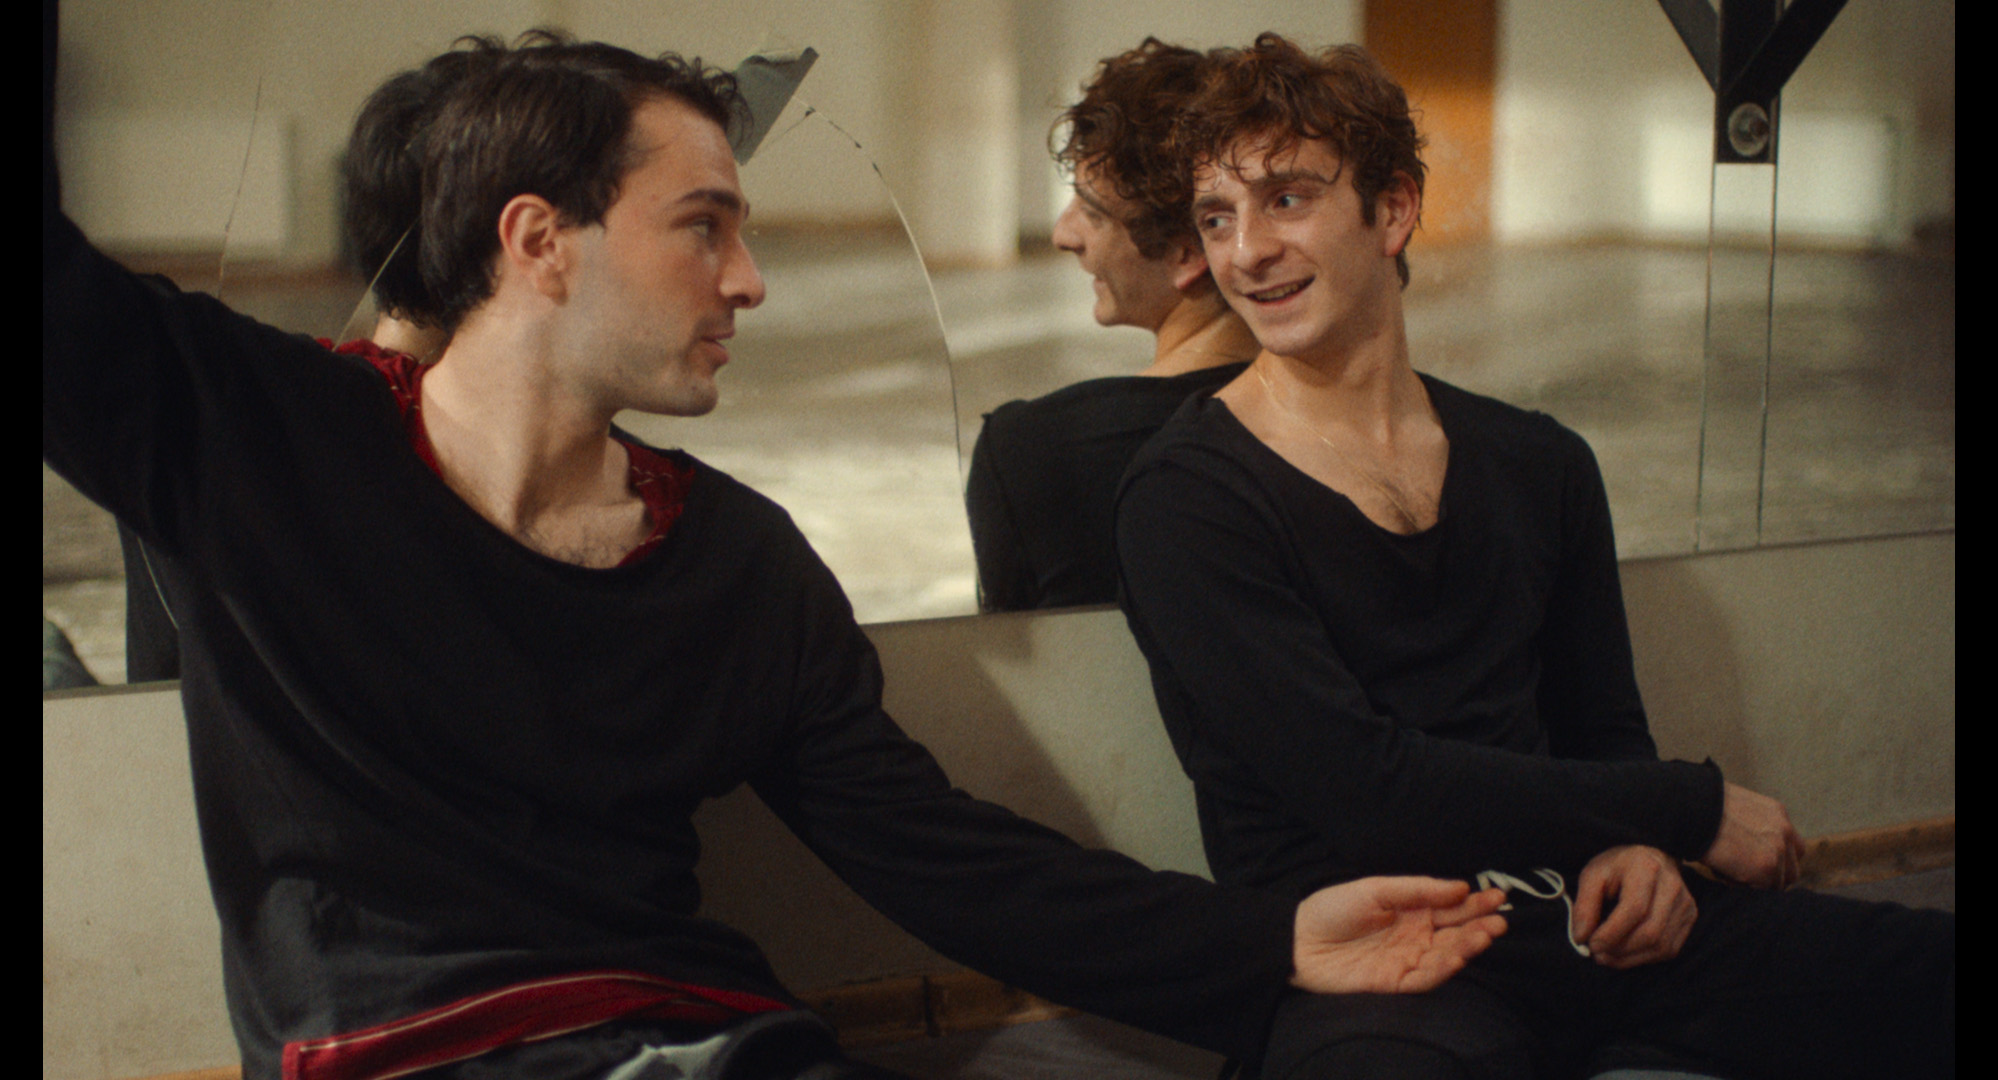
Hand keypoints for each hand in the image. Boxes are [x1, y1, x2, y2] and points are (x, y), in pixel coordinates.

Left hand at [1291, 877, 1507, 993]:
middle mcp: (1416, 936)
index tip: (1499, 896)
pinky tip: (1458, 956)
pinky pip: (1425, 978)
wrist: (1298, 940)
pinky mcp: (1395, 983)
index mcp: (1413, 911)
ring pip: (1446, 956)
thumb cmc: (1333, 909)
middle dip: (1479, 926)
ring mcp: (1408, 960)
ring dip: (1468, 947)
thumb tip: (1460, 887)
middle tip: (1500, 920)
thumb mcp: (1376, 890)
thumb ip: (1418, 889)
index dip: (1476, 903)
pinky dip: (1443, 969)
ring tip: (1487, 934)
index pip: (1452, 908)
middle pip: (1455, 933)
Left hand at [1570, 845, 1695, 968]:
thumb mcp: (1593, 876)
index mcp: (1646, 868)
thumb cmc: (1617, 867)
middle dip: (1620, 950)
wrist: (1649, 858)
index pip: (1634, 910)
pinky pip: (1669, 949)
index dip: (1612, 933)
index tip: (1591, 945)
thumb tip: (1582, 937)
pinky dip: (1644, 958)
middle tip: (1597, 954)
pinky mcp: (1690, 918)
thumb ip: (1584, 905)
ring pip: (1661, 945)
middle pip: (1650, 932)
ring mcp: (1685, 903)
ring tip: (1608, 956)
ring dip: (1630, 958)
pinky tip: (1625, 954)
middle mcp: (1672, 885)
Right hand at [1701, 781, 1804, 889]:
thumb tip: (1748, 843)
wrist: (1689, 809)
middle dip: (1770, 876)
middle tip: (1742, 873)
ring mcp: (1778, 850)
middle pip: (1792, 870)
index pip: (1792, 848)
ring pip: (1778, 883)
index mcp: (1777, 813)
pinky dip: (1741, 885)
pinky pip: (1760, 890)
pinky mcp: (1766, 867)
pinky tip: (1721, 871)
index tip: (1754, 862)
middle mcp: (1785, 831)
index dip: (1776, 860)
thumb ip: (1751, 824)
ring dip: (1755, 883)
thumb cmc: (1700, 808)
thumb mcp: (1735, 807)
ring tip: (1728, 870)